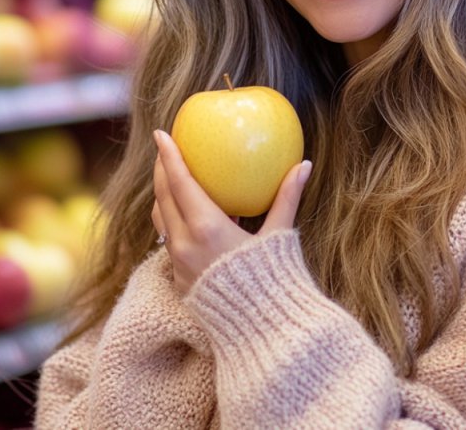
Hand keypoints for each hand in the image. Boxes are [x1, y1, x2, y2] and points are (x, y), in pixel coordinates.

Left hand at [151, 129, 311, 293]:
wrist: (261, 332)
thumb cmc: (273, 281)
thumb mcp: (279, 235)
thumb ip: (287, 198)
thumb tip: (304, 165)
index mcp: (206, 227)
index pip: (179, 182)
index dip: (168, 155)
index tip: (161, 133)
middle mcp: (185, 244)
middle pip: (163, 197)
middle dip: (162, 170)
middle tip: (165, 149)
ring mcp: (179, 264)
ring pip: (161, 220)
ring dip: (164, 196)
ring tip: (171, 179)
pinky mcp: (180, 280)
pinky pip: (169, 241)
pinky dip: (173, 221)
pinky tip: (186, 216)